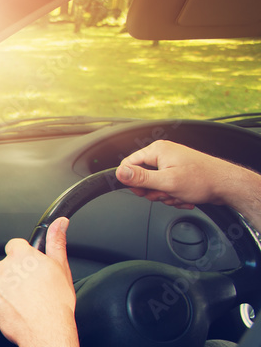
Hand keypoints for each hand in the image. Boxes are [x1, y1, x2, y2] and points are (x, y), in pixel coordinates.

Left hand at [0, 217, 75, 346]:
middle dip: (19, 272)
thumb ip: (56, 241)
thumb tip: (59, 223)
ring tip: (29, 300)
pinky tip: (20, 309)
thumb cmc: (56, 303)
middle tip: (35, 286)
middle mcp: (4, 267)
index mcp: (21, 256)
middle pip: (8, 264)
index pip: (16, 245)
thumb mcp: (61, 267)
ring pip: (1, 281)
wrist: (46, 331)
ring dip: (11, 287)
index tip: (32, 264)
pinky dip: (5, 302)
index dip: (25, 254)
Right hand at [116, 140, 238, 208]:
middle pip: (141, 178)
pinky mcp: (177, 173)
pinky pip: (165, 188)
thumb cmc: (203, 180)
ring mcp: (170, 164)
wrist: (226, 185)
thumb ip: (140, 178)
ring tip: (179, 194)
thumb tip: (119, 173)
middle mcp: (163, 154)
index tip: (142, 190)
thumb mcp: (167, 181)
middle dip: (153, 191)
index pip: (128, 164)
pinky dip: (173, 196)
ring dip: (165, 195)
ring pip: (154, 186)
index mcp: (157, 150)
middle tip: (166, 192)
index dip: (132, 181)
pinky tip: (184, 196)